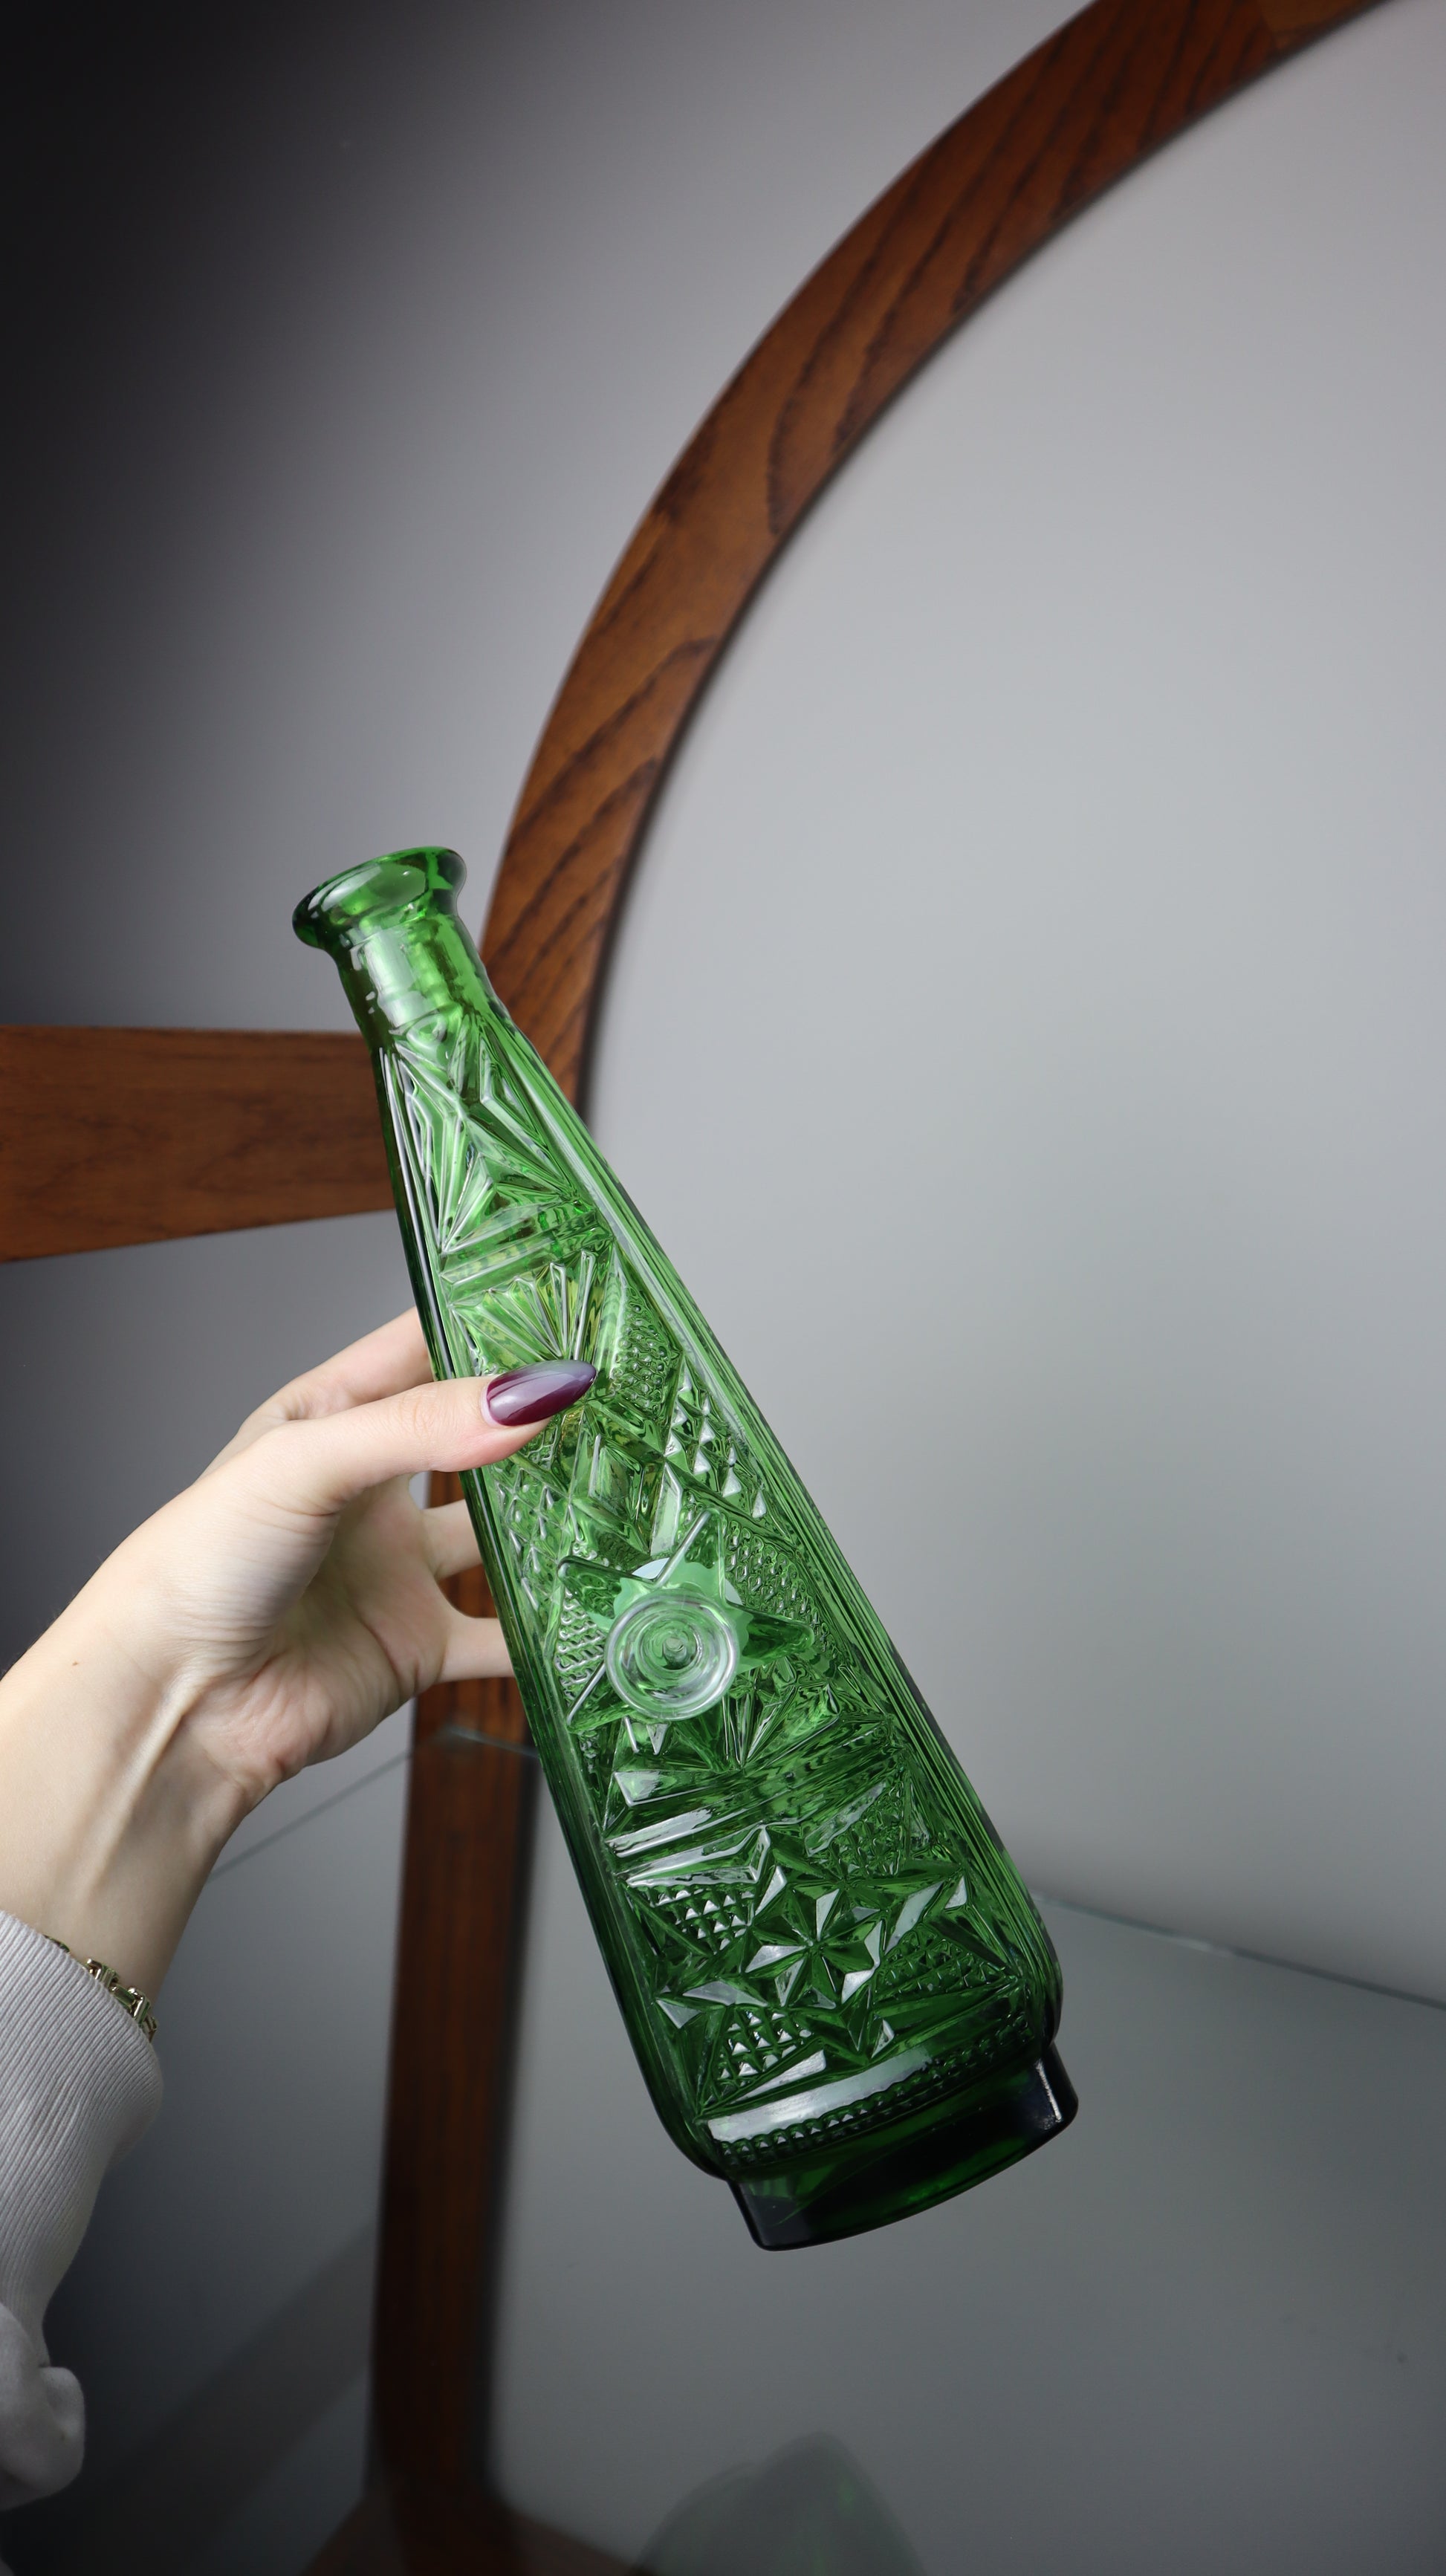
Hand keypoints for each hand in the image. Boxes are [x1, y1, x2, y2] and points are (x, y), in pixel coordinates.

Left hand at [0, 1312, 593, 1996]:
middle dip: (543, 1420)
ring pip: (504, 1537)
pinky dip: (553, 1634)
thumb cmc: (196, 1565)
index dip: (494, 1319)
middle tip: (624, 1396)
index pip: (425, 1345)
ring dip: (559, 1524)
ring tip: (633, 1496)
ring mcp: (397, 1570)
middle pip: (477, 1439)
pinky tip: (602, 1615)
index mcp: (330, 1418)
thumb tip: (534, 1390)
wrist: (173, 1705)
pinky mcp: (417, 1645)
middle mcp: (369, 1489)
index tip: (573, 1300)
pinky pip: (503, 1637)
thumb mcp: (304, 1462)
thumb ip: (423, 1426)